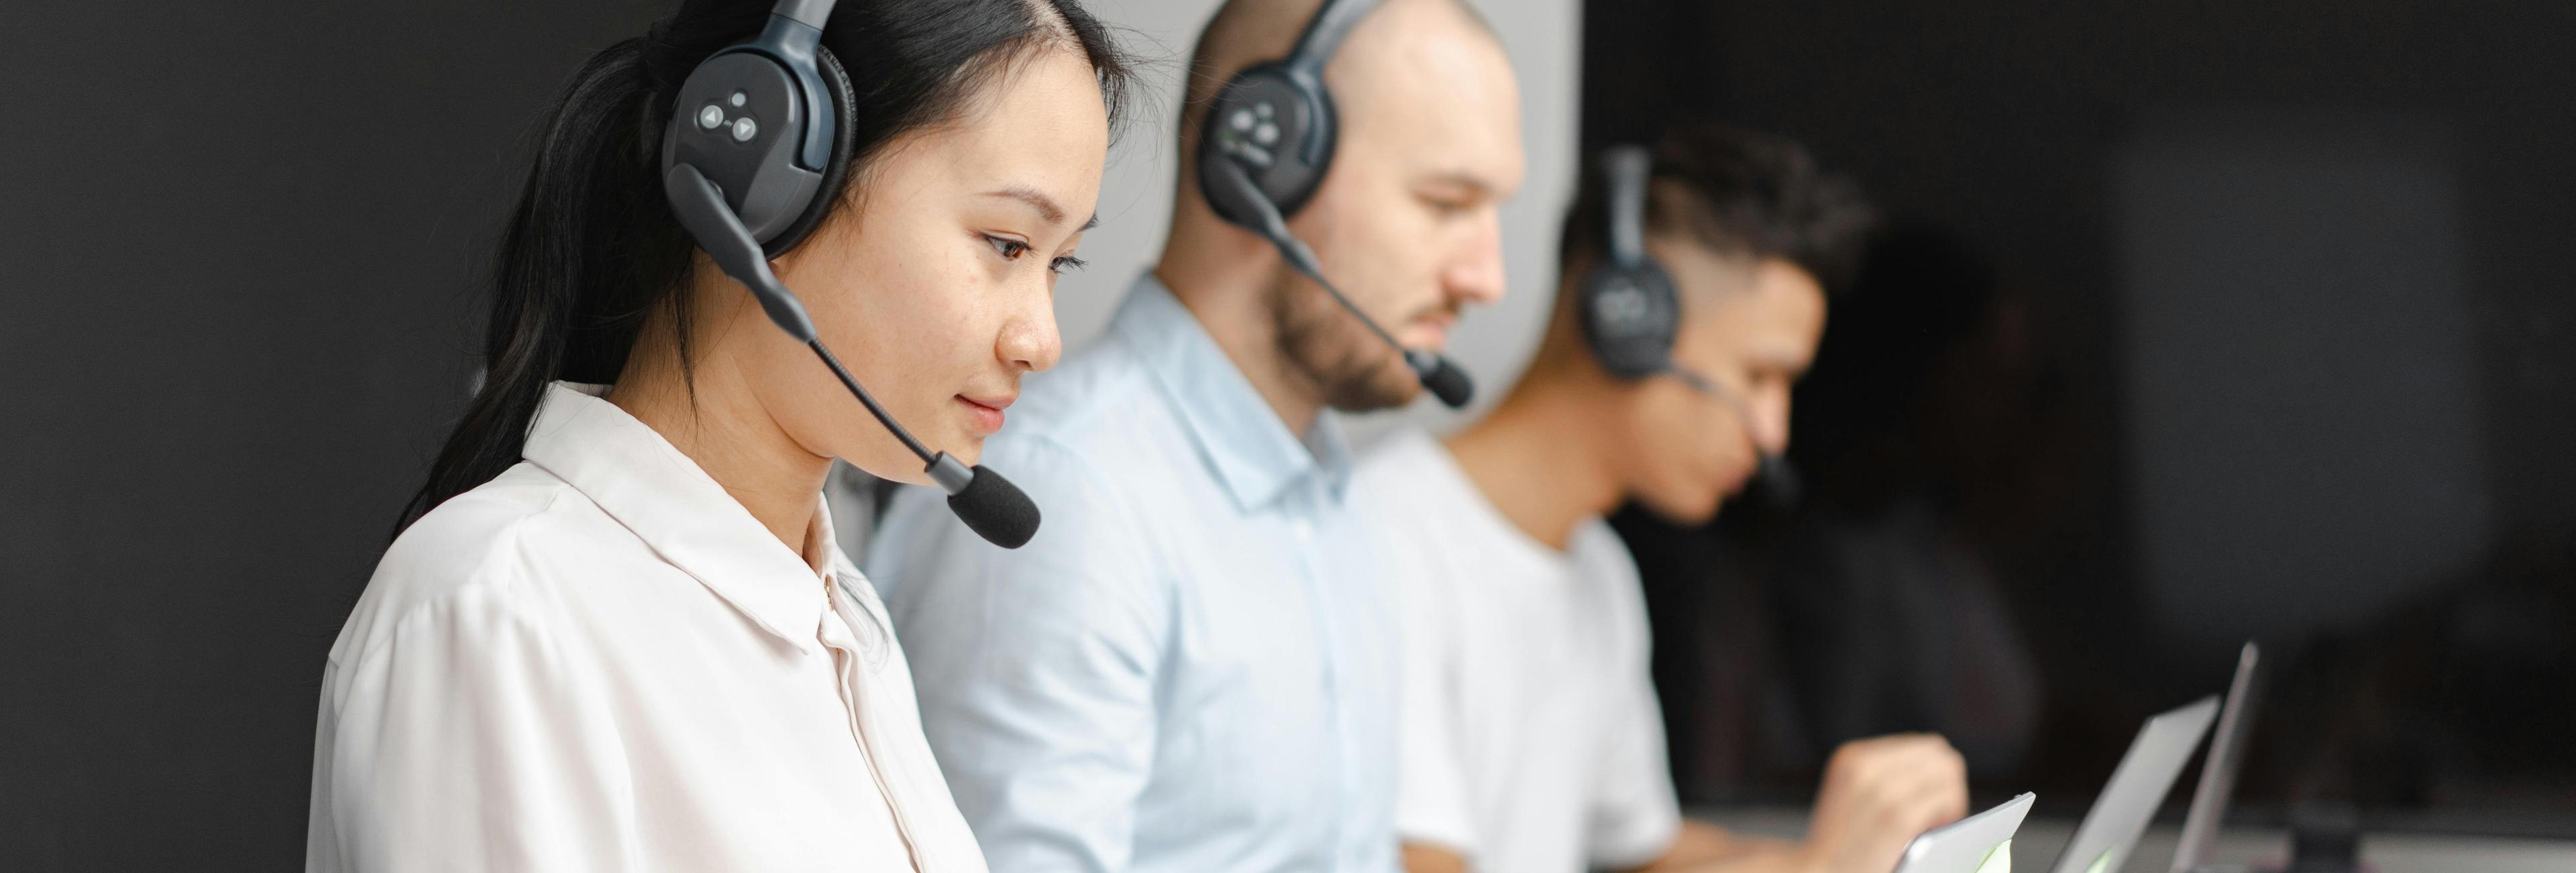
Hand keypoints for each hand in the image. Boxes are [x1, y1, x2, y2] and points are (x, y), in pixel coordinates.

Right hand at [1794, 734, 1969, 872]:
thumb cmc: (1842, 845)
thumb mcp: (1852, 794)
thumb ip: (1884, 776)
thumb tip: (1938, 767)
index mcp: (1853, 757)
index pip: (1923, 745)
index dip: (1934, 774)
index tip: (1927, 800)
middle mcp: (1866, 766)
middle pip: (1939, 754)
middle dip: (1946, 782)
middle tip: (1936, 814)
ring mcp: (1882, 790)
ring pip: (1948, 772)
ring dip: (1950, 798)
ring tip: (1932, 823)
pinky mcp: (1898, 817)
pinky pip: (1947, 797)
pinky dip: (1949, 813)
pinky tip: (1931, 831)